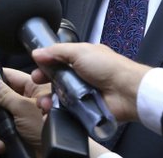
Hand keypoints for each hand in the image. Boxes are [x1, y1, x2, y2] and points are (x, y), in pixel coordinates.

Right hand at [0, 68, 49, 152]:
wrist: (56, 156)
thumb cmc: (47, 128)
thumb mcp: (23, 108)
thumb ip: (5, 94)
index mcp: (34, 89)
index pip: (11, 76)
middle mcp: (29, 102)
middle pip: (3, 98)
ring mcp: (25, 120)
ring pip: (2, 117)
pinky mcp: (22, 135)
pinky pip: (5, 133)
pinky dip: (0, 138)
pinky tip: (0, 143)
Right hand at [31, 43, 150, 122]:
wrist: (126, 91)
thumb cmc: (108, 67)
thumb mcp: (79, 51)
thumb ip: (56, 51)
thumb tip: (37, 52)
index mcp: (81, 59)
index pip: (58, 62)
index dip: (45, 65)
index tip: (36, 69)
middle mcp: (81, 76)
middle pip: (56, 80)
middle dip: (43, 83)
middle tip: (36, 85)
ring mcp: (82, 94)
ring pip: (59, 97)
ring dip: (48, 99)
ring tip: (44, 102)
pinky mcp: (84, 110)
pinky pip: (67, 111)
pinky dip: (57, 112)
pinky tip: (50, 111)